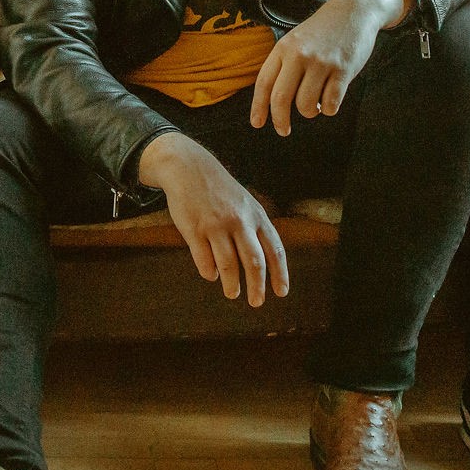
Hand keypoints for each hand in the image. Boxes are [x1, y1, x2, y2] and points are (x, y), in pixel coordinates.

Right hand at [137, 134, 289, 306]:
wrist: (189, 168)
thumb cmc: (220, 191)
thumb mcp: (245, 203)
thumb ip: (255, 230)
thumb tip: (261, 266)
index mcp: (256, 215)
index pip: (274, 250)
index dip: (280, 273)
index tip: (281, 292)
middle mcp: (239, 221)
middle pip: (254, 262)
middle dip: (257, 286)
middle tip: (256, 302)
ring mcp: (216, 225)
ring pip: (229, 265)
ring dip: (232, 285)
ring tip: (232, 293)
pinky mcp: (194, 229)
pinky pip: (204, 260)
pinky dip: (209, 272)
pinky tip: (211, 275)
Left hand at [249, 0, 407, 133]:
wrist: (354, 11)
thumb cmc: (322, 31)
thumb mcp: (296, 41)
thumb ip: (284, 65)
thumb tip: (274, 101)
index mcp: (283, 48)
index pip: (264, 82)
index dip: (258, 106)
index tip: (257, 123)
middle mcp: (299, 55)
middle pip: (281, 98)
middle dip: (280, 120)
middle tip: (283, 130)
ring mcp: (322, 62)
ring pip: (306, 104)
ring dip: (310, 112)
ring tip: (315, 104)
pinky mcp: (343, 69)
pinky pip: (330, 103)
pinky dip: (329, 108)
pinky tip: (331, 99)